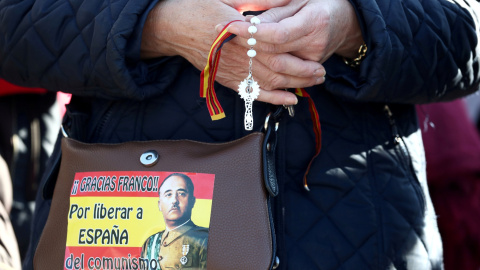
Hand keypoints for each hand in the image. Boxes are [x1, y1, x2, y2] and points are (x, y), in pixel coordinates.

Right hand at [141, 0, 324, 104]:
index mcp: (241, 32)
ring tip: (312, 85)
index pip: (277, 50)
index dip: (299, 58)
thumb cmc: (200, 7)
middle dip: (302, 75)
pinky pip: (251, 93)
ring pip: (268, 84)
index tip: (318, 59)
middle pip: (277, 70)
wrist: (173, 26)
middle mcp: (237, 54)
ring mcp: (231, 69)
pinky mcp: (226, 79)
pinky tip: (288, 100)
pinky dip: (271, 99)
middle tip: (321, 74)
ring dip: (293, 87)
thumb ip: (260, 0)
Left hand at [225, 0, 363, 62]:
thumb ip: (275, 9)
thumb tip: (249, 22)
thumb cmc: (321, 2)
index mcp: (314, 22)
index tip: (231, 26)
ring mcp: (314, 60)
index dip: (253, 33)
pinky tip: (249, 63)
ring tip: (237, 48)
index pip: (278, 34)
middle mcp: (315, 44)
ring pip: (279, 70)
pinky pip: (287, 77)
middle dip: (249, 46)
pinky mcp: (311, 68)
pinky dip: (268, 74)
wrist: (346, 20)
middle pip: (276, 55)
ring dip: (255, 61)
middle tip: (229, 36)